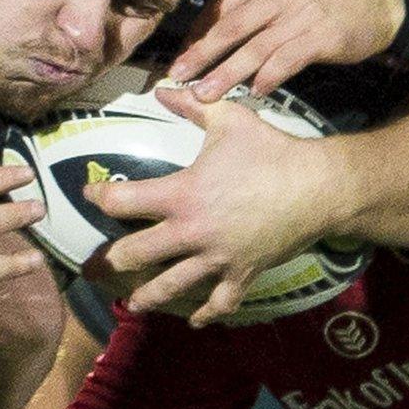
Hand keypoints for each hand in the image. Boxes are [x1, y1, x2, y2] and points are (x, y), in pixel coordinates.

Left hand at [85, 88, 352, 325]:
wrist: (319, 186)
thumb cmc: (271, 150)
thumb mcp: (228, 119)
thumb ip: (190, 104)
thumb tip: (161, 88)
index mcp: (182, 194)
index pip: (122, 201)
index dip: (99, 196)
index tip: (90, 194)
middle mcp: (192, 232)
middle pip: (135, 254)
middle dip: (111, 261)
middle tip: (96, 267)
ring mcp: (217, 259)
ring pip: (170, 287)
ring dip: (146, 297)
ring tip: (132, 303)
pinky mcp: (242, 274)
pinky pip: (220, 302)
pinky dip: (206, 314)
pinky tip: (194, 320)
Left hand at [170, 0, 404, 99]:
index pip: (223, 5)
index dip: (199, 31)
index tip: (181, 52)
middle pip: (231, 28)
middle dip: (201, 54)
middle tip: (177, 75)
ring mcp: (301, 14)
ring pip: (255, 48)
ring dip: (227, 74)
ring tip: (204, 93)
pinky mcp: (321, 36)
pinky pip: (287, 60)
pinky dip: (269, 76)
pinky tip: (254, 91)